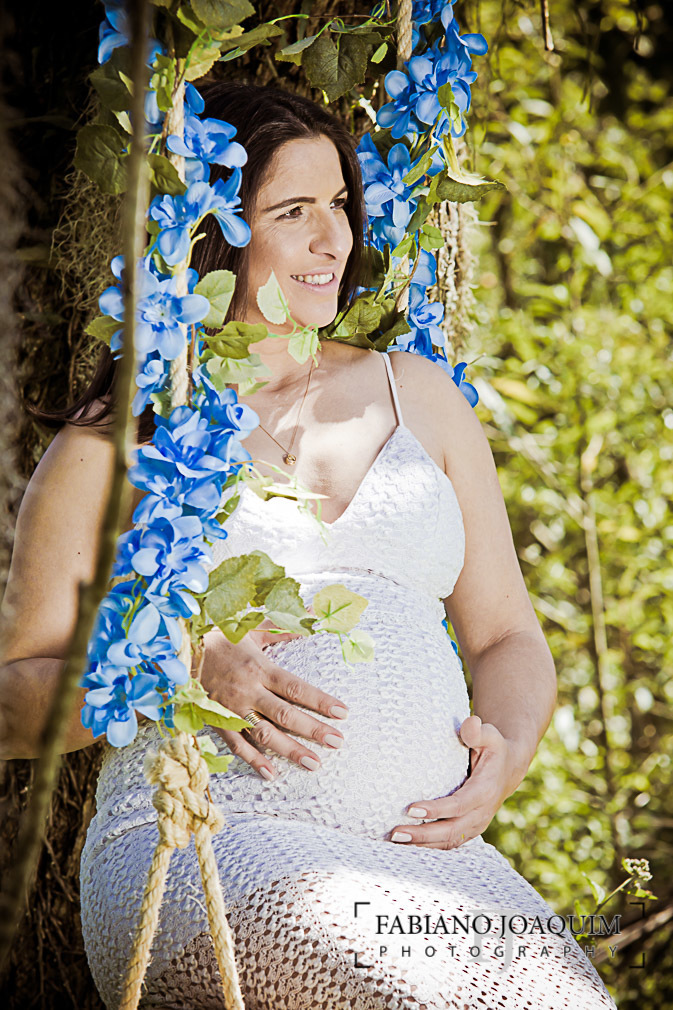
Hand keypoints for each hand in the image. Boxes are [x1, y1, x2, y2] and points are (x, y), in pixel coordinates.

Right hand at [198, 625, 348, 780]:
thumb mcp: (254, 629)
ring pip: (264, 734)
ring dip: (290, 750)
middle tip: (337, 742)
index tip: (342, 712)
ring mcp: (232, 708)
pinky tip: (272, 773)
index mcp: (260, 668)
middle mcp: (249, 691)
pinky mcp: (218, 721)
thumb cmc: (222, 638)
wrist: (180, 651)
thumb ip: (285, 627)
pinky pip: (237, 745)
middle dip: (313, 729)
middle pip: (285, 714)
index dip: (320, 701)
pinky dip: (254, 760)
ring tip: (314, 764)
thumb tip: (314, 614)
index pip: (296, 688)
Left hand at [389, 715, 521, 848]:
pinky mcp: (470, 829)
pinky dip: (430, 847)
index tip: (411, 809)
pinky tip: (409, 844)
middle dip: (423, 834)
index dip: (436, 809)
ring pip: (449, 841)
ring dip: (423, 844)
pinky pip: (449, 842)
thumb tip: (470, 724)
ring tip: (396, 840)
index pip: (458, 805)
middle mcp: (482, 813)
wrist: (508, 767)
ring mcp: (476, 824)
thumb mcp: (490, 735)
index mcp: (485, 791)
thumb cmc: (494, 748)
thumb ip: (478, 731)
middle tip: (396, 832)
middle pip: (451, 830)